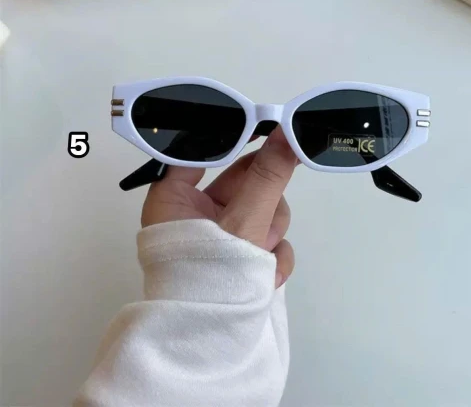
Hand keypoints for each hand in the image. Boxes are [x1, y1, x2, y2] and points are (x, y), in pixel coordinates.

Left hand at [142, 127, 298, 287]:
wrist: (211, 345)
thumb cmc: (209, 279)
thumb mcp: (241, 222)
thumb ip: (267, 177)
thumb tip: (287, 132)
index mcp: (176, 198)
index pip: (207, 152)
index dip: (239, 141)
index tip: (270, 132)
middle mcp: (199, 214)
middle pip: (246, 183)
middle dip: (266, 202)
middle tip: (271, 204)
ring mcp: (223, 235)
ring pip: (264, 210)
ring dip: (271, 232)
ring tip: (262, 256)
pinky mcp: (241, 255)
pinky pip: (267, 238)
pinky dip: (274, 256)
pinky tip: (268, 275)